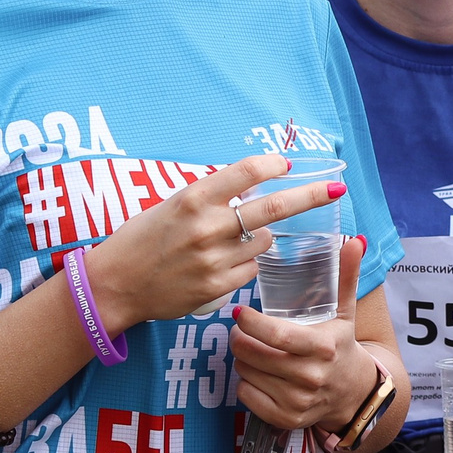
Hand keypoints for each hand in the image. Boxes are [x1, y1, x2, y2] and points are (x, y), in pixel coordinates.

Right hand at [80, 152, 344, 330]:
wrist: (115, 285)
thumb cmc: (142, 238)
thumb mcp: (171, 205)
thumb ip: (211, 196)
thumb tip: (255, 182)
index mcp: (193, 198)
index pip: (247, 171)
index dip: (273, 164)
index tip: (285, 164)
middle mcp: (207, 226)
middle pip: (274, 207)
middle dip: (311, 196)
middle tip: (337, 189)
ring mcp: (215, 259)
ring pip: (264, 241)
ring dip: (260, 237)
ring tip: (229, 241)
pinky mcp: (218, 287)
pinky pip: (251, 270)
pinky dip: (246, 263)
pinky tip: (221, 263)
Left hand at [231, 235, 373, 436]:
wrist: (353, 393)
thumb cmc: (342, 346)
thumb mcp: (345, 312)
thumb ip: (346, 276)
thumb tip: (355, 240)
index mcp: (324, 348)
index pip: (277, 336)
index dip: (252, 323)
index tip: (239, 312)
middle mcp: (311, 377)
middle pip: (255, 355)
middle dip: (240, 339)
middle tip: (239, 330)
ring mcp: (298, 401)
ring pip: (247, 374)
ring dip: (242, 359)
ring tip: (249, 349)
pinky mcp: (286, 419)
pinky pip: (247, 397)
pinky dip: (245, 383)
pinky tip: (256, 373)